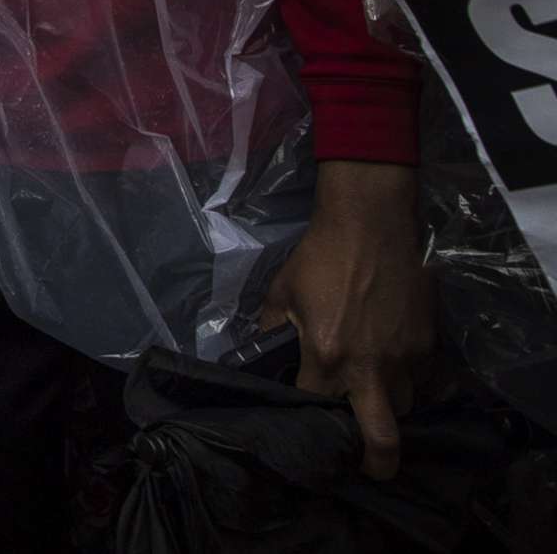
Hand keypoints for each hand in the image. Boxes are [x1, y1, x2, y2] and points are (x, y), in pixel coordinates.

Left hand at [257, 159, 430, 479]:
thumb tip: (264, 354)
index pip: (314, 405)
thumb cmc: (319, 257)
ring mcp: (406, 358)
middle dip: (377, 460)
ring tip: (377, 401)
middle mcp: (370, 367)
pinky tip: (397, 368)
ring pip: (405, 407)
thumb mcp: (281, 293)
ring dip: (391, 409)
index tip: (307, 422)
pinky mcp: (430, 344)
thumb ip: (273, 331)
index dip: (307, 415)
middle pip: (382, 436)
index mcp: (326, 356)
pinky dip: (412, 381)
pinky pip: (424, 379)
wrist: (370, 225)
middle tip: (371, 467)